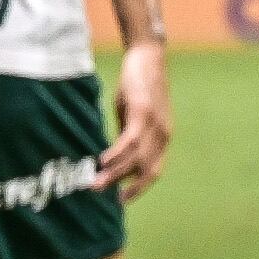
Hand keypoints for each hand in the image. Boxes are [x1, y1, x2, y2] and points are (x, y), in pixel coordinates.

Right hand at [98, 42, 171, 196]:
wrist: (147, 58)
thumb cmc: (138, 86)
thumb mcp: (134, 115)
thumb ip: (129, 134)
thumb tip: (118, 154)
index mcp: (162, 137)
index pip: (153, 170)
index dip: (139, 188)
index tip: (121, 200)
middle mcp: (163, 134)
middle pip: (144, 169)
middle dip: (121, 184)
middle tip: (100, 193)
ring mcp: (154, 124)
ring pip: (135, 158)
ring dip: (114, 172)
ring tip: (95, 182)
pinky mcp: (142, 112)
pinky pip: (130, 140)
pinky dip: (116, 154)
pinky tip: (102, 161)